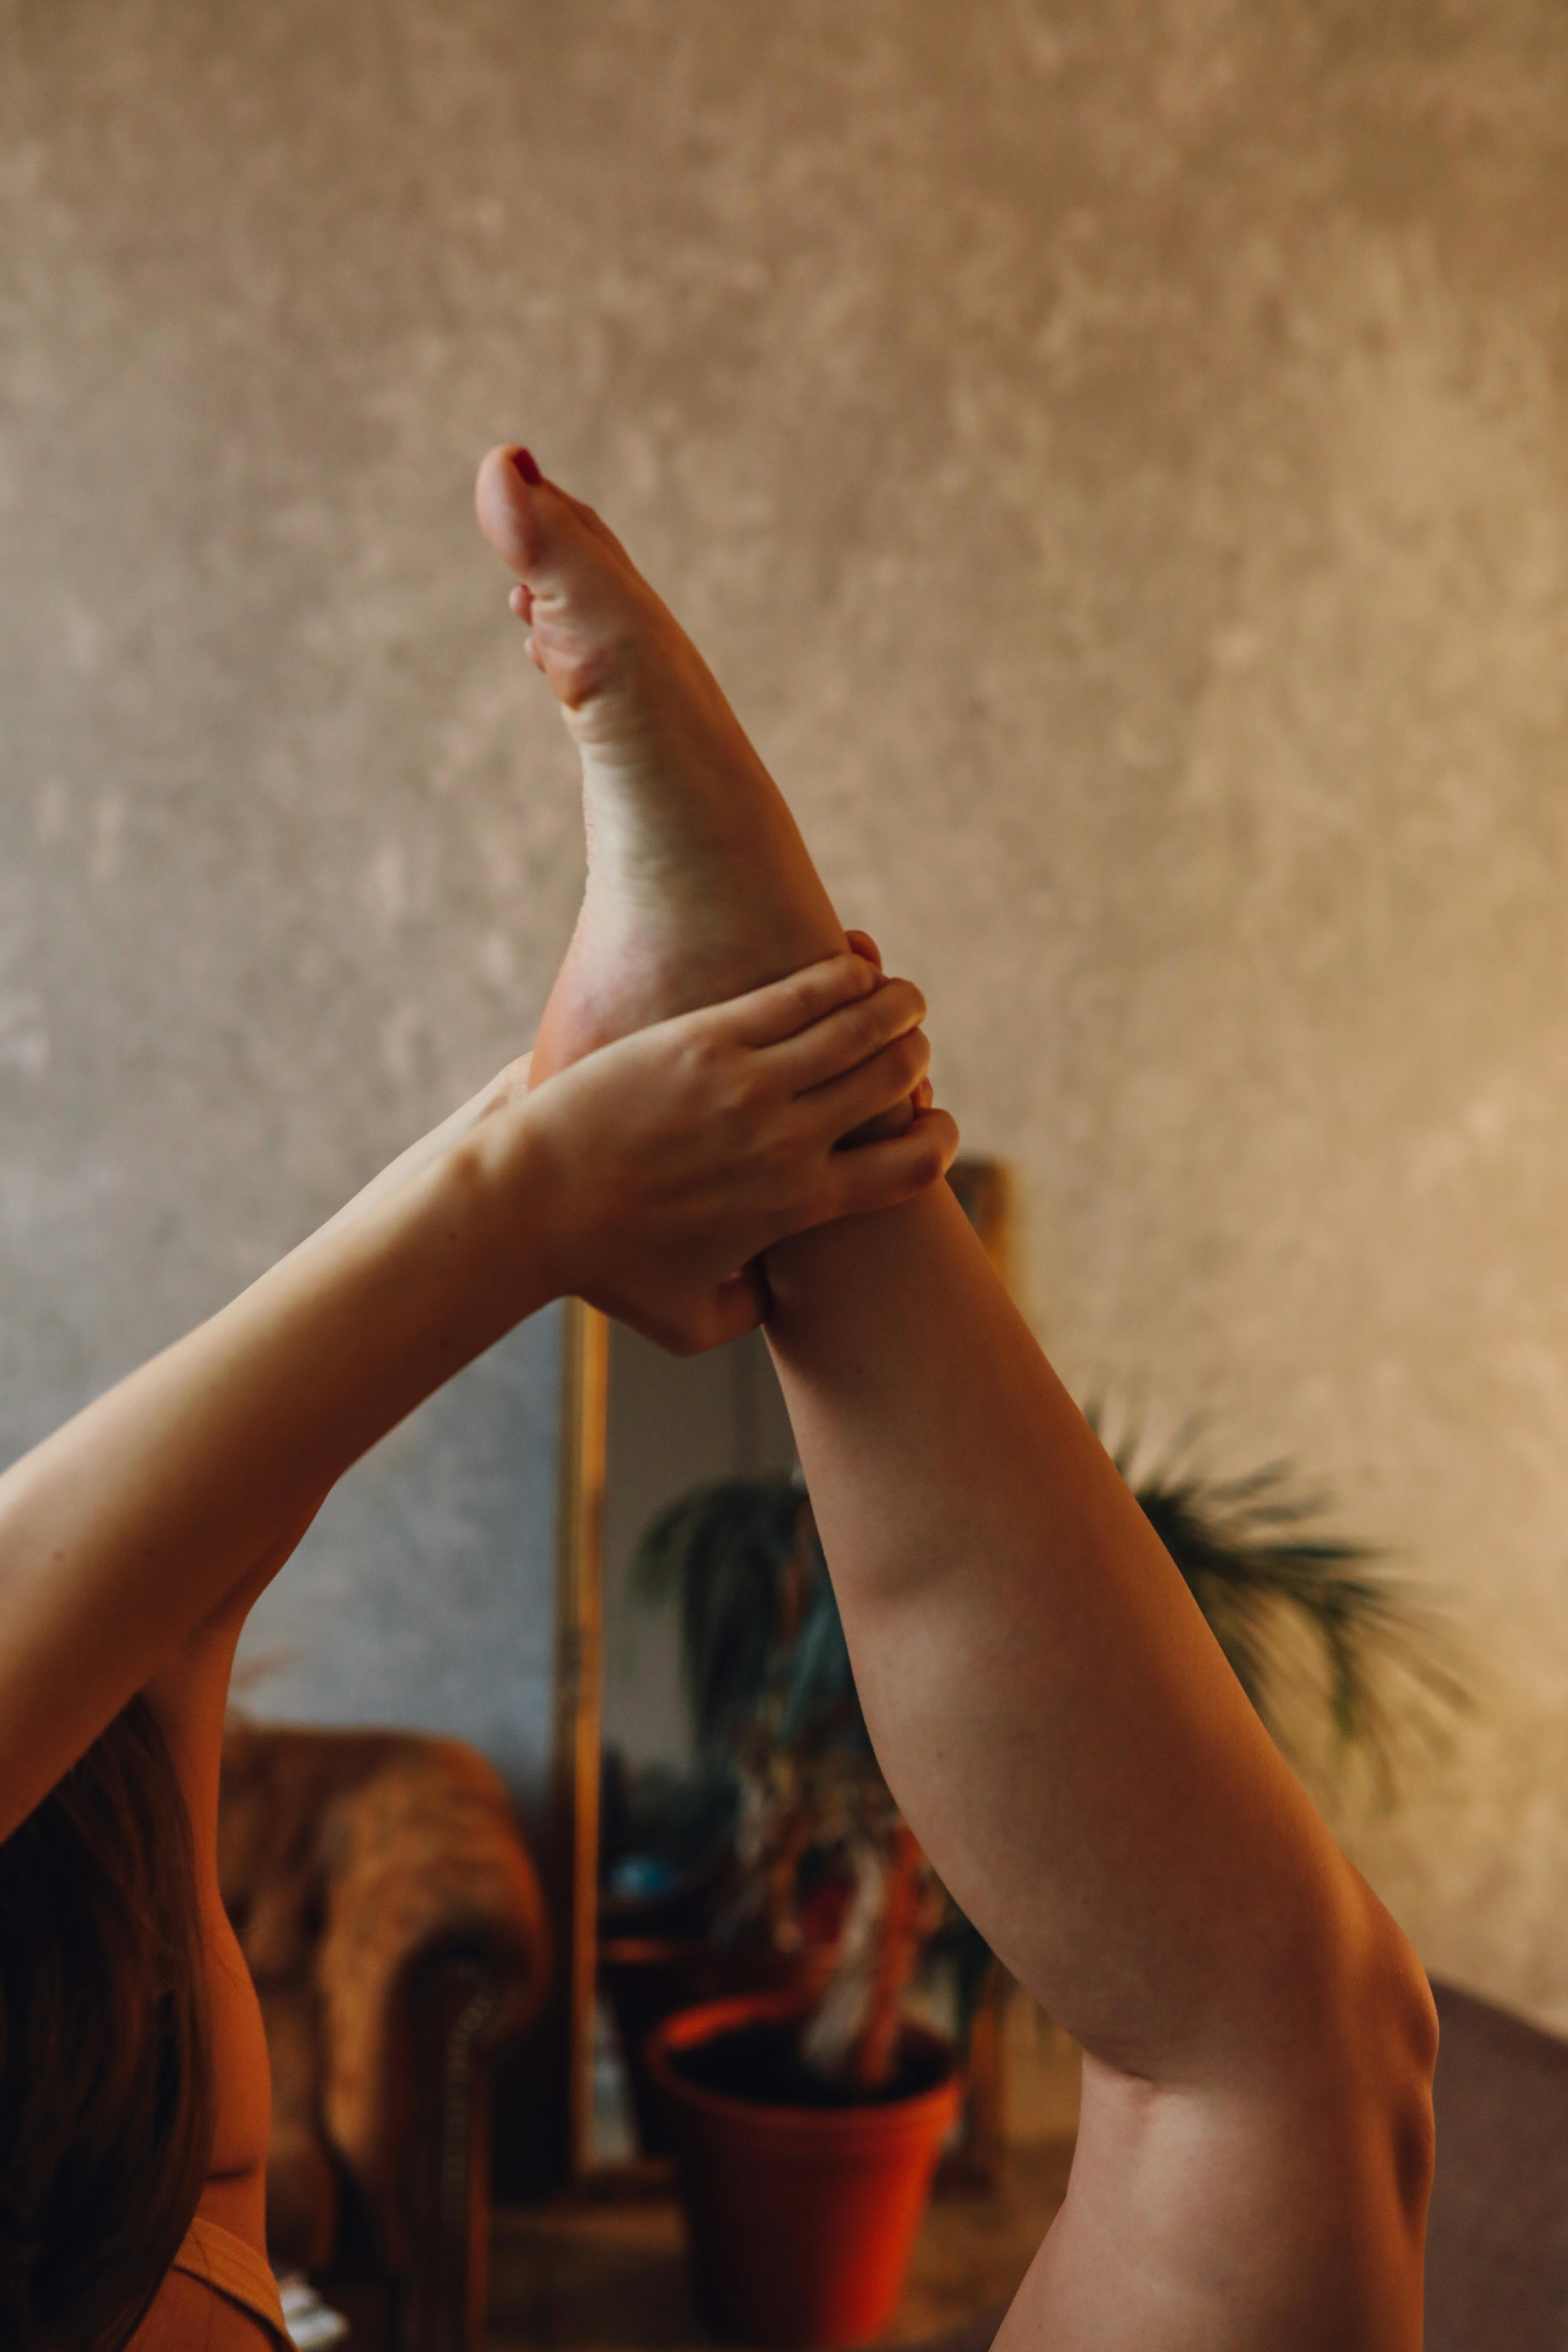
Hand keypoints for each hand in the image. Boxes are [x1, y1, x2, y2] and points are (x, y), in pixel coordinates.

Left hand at [518, 952, 958, 1350]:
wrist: (527, 1203)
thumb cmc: (600, 1268)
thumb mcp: (682, 1321)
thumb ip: (742, 1315)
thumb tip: (769, 1297)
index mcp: (796, 1205)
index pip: (907, 1167)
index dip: (937, 1140)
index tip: (934, 1123)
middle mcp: (786, 1141)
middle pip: (891, 1084)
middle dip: (915, 1060)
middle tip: (911, 1048)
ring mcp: (749, 1084)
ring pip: (858, 1029)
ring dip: (895, 1006)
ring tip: (901, 997)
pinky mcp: (707, 1036)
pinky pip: (800, 994)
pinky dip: (841, 975)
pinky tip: (853, 964)